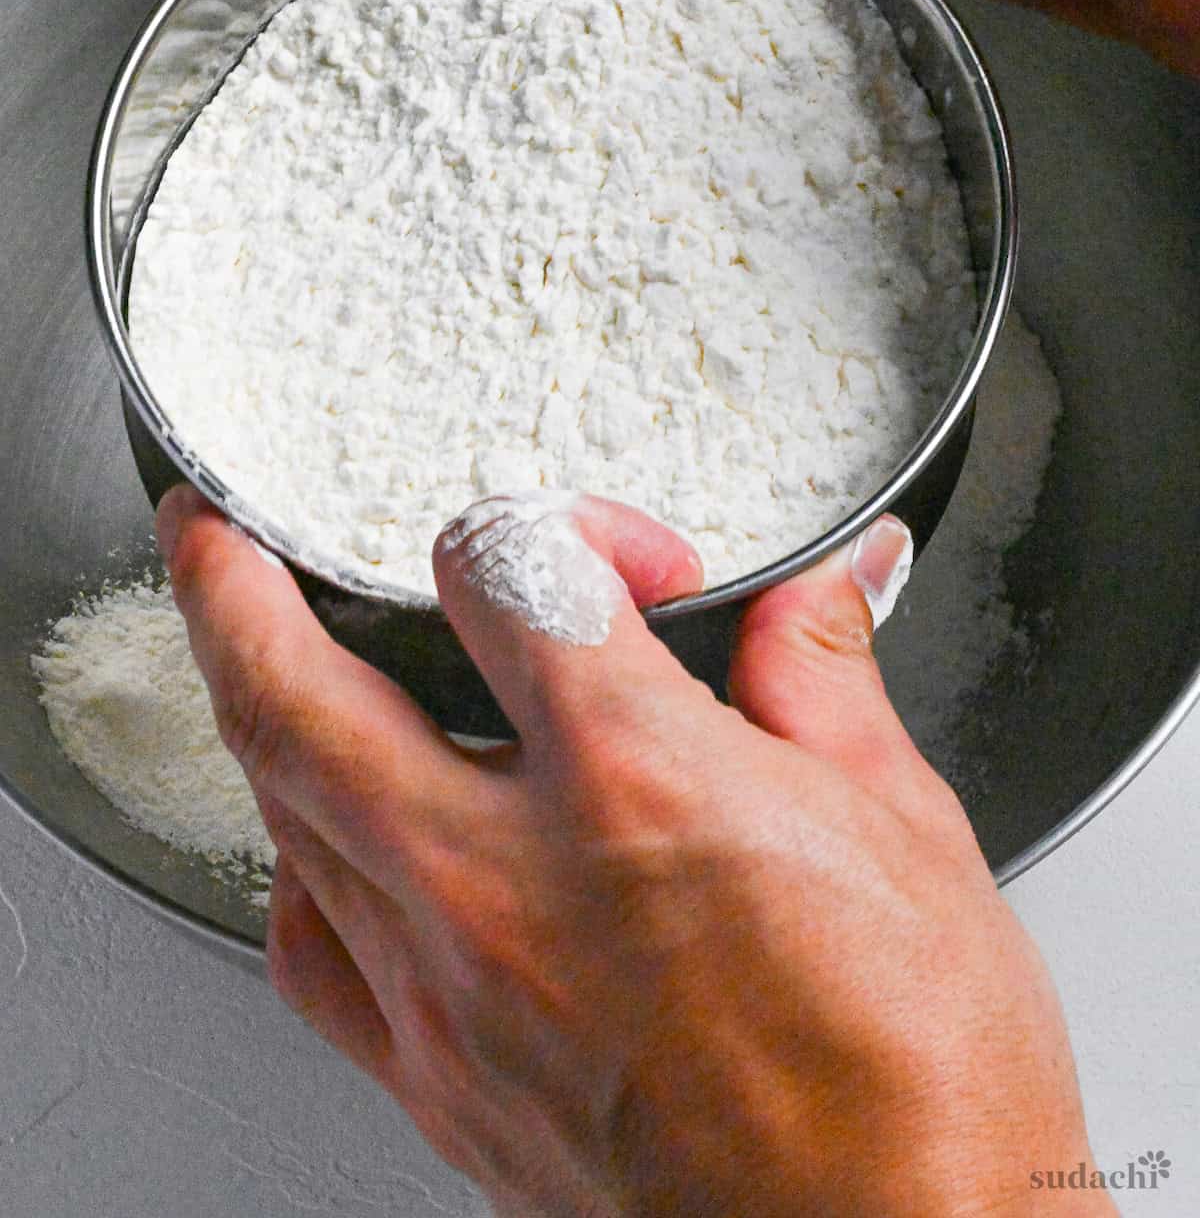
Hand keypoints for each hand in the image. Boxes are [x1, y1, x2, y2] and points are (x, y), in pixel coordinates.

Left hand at [158, 485, 1109, 1214]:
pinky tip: (327, 844)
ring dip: (256, 708)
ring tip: (258, 657)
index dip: (560, 524)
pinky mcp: (443, 1085)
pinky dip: (299, 868)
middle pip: (299, 687)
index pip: (508, 570)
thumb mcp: (905, 829)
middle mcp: (513, 878)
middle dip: (232, 584)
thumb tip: (810, 598)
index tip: (621, 562)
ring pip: (286, 810)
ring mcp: (456, 992)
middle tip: (216, 535)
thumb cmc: (917, 1085)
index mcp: (637, 782)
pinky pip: (313, 954)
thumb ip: (822, 680)